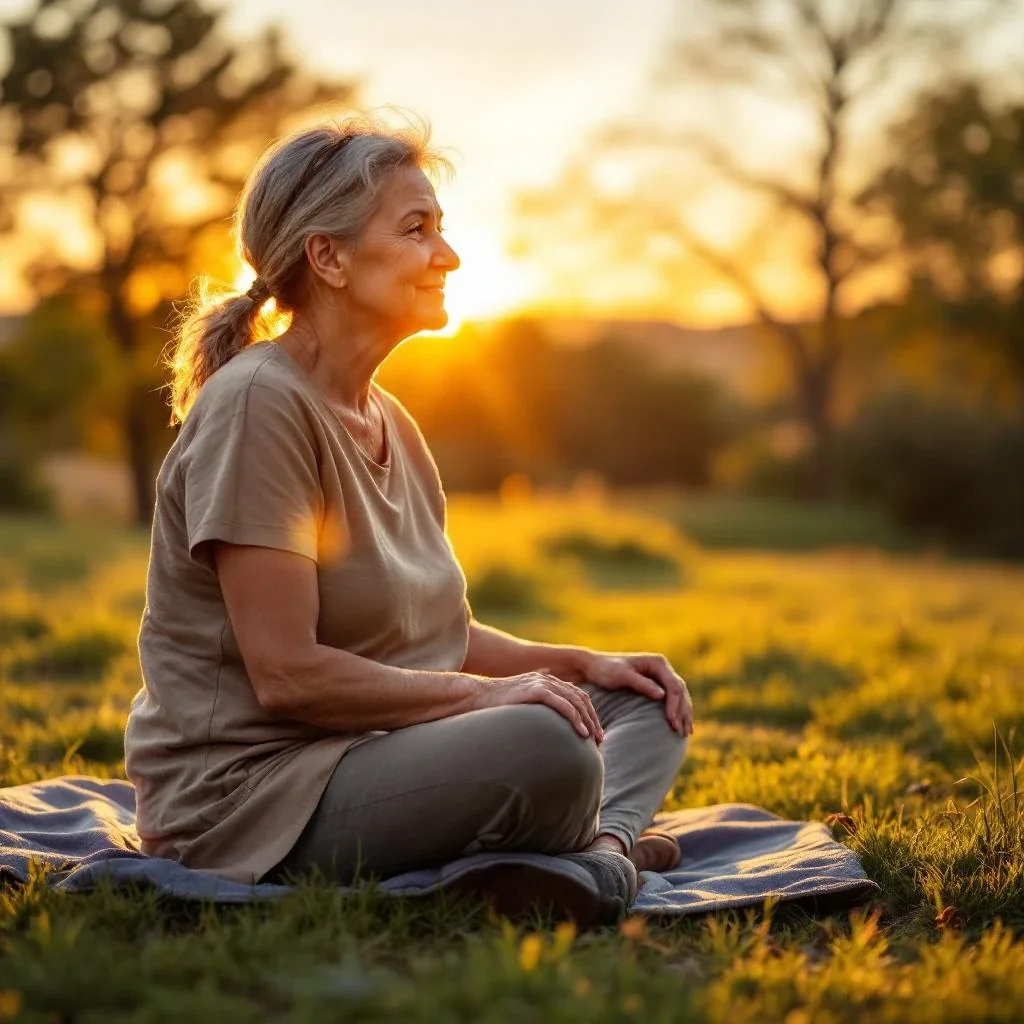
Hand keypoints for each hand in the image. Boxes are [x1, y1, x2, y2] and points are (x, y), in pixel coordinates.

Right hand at [470, 670, 604, 742]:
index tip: (595, 733)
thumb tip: (547, 719)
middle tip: (600, 740)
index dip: (589, 713)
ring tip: (593, 739)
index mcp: (547, 681)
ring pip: (575, 701)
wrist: (476, 696)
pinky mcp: (535, 690)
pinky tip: (581, 732)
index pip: (577, 695)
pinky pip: (562, 704)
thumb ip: (536, 706)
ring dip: (588, 721)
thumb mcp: (522, 703)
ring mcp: (542, 683)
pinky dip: (575, 718)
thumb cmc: (496, 704)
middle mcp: (547, 679)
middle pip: (581, 698)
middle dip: (593, 719)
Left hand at [577, 652, 693, 736]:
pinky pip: (672, 699)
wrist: (594, 667)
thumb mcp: (622, 676)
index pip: (673, 685)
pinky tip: (681, 724)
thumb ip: (642, 684)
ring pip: (680, 696)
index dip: (674, 704)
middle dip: (682, 712)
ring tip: (686, 733)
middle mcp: (662, 668)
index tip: (671, 721)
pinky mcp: (657, 685)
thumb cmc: (606, 670)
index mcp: (657, 663)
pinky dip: (678, 712)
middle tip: (680, 731)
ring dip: (684, 714)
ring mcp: (661, 676)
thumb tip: (662, 695)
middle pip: (680, 691)